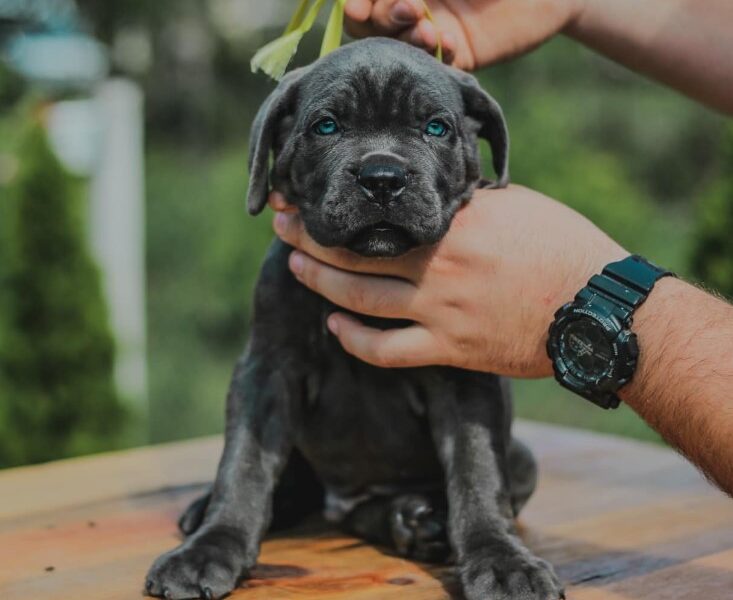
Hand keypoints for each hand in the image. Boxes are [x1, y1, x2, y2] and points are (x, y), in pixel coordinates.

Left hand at [271, 185, 626, 376]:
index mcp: (456, 222)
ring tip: (295, 266)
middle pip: (358, 250)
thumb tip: (434, 195)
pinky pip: (387, 350)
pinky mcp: (450, 348)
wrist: (598, 307)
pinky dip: (355, 339)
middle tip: (280, 225)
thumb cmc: (564, 248)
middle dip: (311, 237)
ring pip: (361, 296)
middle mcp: (440, 263)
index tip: (308, 193)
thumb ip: (467, 203)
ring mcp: (442, 309)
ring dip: (320, 281)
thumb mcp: (516, 206)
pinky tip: (335, 325)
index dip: (338, 203)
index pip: (382, 210)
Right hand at [344, 0, 583, 69]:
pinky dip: (438, 56)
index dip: (356, 5)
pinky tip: (450, 42)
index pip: (367, 0)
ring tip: (429, 31)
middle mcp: (417, 9)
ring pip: (400, 48)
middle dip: (384, 19)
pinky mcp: (460, 57)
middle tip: (410, 11)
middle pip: (374, 26)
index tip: (356, 8)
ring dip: (407, 40)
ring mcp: (436, 33)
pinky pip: (436, 65)